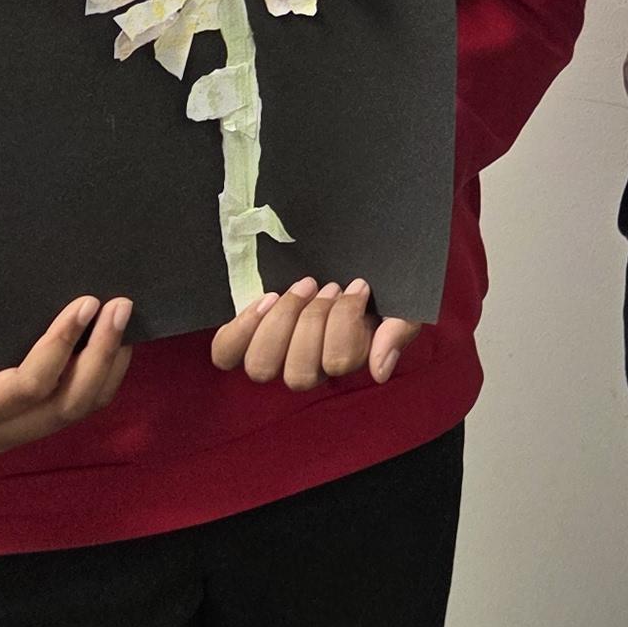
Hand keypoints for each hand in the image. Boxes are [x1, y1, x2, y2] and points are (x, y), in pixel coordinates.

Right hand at [0, 292, 134, 453]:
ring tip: (123, 321)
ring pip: (79, 410)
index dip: (62, 344)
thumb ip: (8, 324)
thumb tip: (76, 299)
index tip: (86, 303)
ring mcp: (13, 439)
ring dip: (109, 365)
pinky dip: (102, 375)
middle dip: (100, 355)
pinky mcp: (31, 431)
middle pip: (65, 405)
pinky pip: (76, 408)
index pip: (28, 386)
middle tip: (119, 306)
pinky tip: (115, 343)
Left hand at [211, 276, 424, 390]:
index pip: (338, 364)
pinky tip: (267, 299)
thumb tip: (378, 372)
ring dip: (283, 322)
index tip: (358, 286)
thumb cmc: (377, 278)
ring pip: (261, 367)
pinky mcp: (244, 337)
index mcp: (344, 359)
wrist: (345, 251)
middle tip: (328, 286)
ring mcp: (273, 354)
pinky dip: (243, 328)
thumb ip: (398, 331)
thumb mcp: (401, 299)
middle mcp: (307, 366)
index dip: (345, 324)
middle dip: (315, 323)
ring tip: (301, 287)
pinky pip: (226, 352)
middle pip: (298, 375)